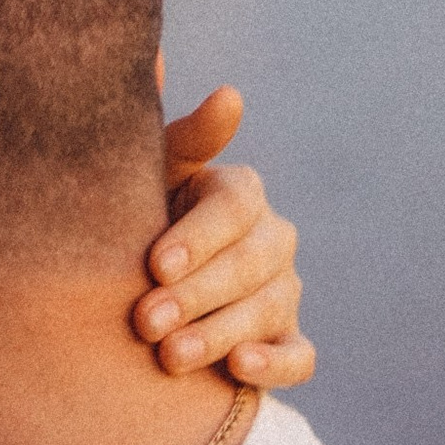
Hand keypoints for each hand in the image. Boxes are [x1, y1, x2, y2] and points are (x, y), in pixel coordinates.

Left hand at [130, 89, 313, 388]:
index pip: (232, 208)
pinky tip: (240, 369)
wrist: (147, 290)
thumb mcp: (154, 175)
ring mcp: (285, 292)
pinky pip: (298, 356)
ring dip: (220, 334)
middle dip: (195, 294)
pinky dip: (274, 364)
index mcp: (241, 192)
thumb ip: (178, 137)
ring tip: (170, 356)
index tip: (155, 264)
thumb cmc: (147, 219)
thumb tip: (188, 74)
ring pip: (268, 311)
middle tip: (145, 321)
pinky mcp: (288, 341)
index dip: (197, 237)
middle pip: (248, 264)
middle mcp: (273, 238)